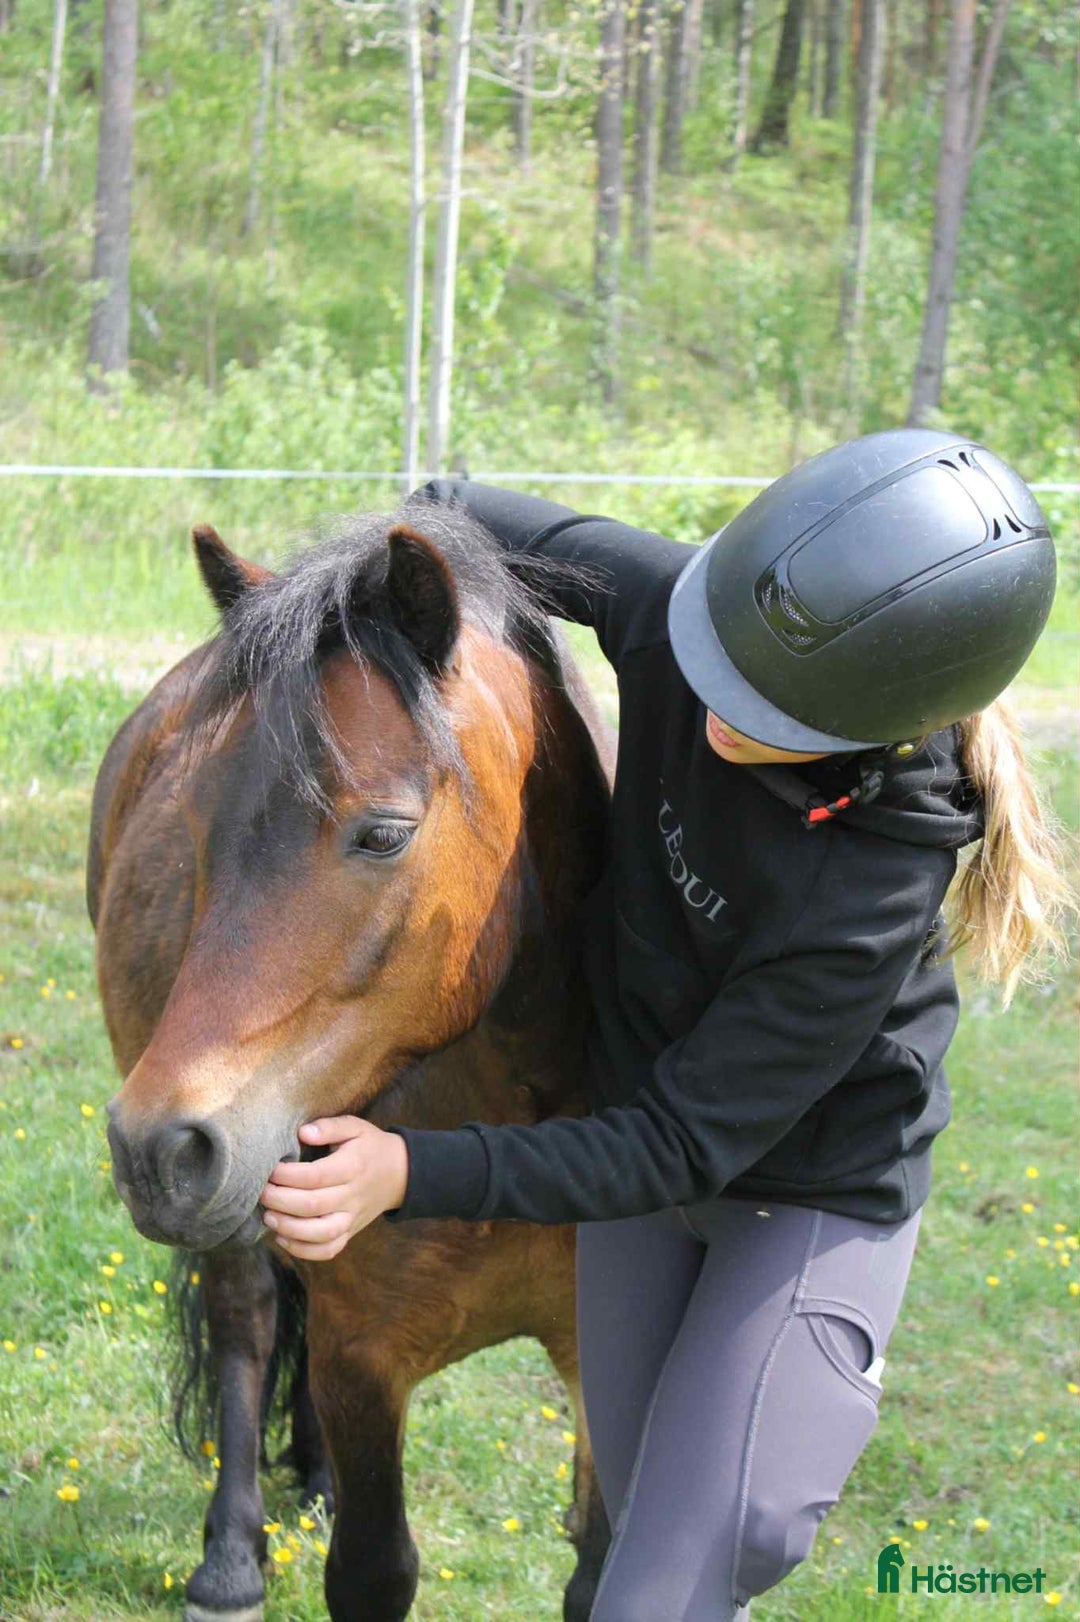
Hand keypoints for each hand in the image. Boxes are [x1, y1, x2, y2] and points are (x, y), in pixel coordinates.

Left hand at [258, 1117, 409, 1261]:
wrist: (400, 1173)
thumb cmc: (370, 1146)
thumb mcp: (355, 1127)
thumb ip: (329, 1126)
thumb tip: (302, 1132)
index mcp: (352, 1167)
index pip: (315, 1176)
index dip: (288, 1175)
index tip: (269, 1169)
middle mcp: (352, 1196)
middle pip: (313, 1206)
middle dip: (280, 1200)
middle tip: (260, 1192)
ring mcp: (352, 1218)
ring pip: (321, 1234)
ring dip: (290, 1229)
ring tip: (268, 1217)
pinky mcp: (350, 1232)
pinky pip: (328, 1250)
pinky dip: (304, 1251)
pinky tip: (283, 1238)